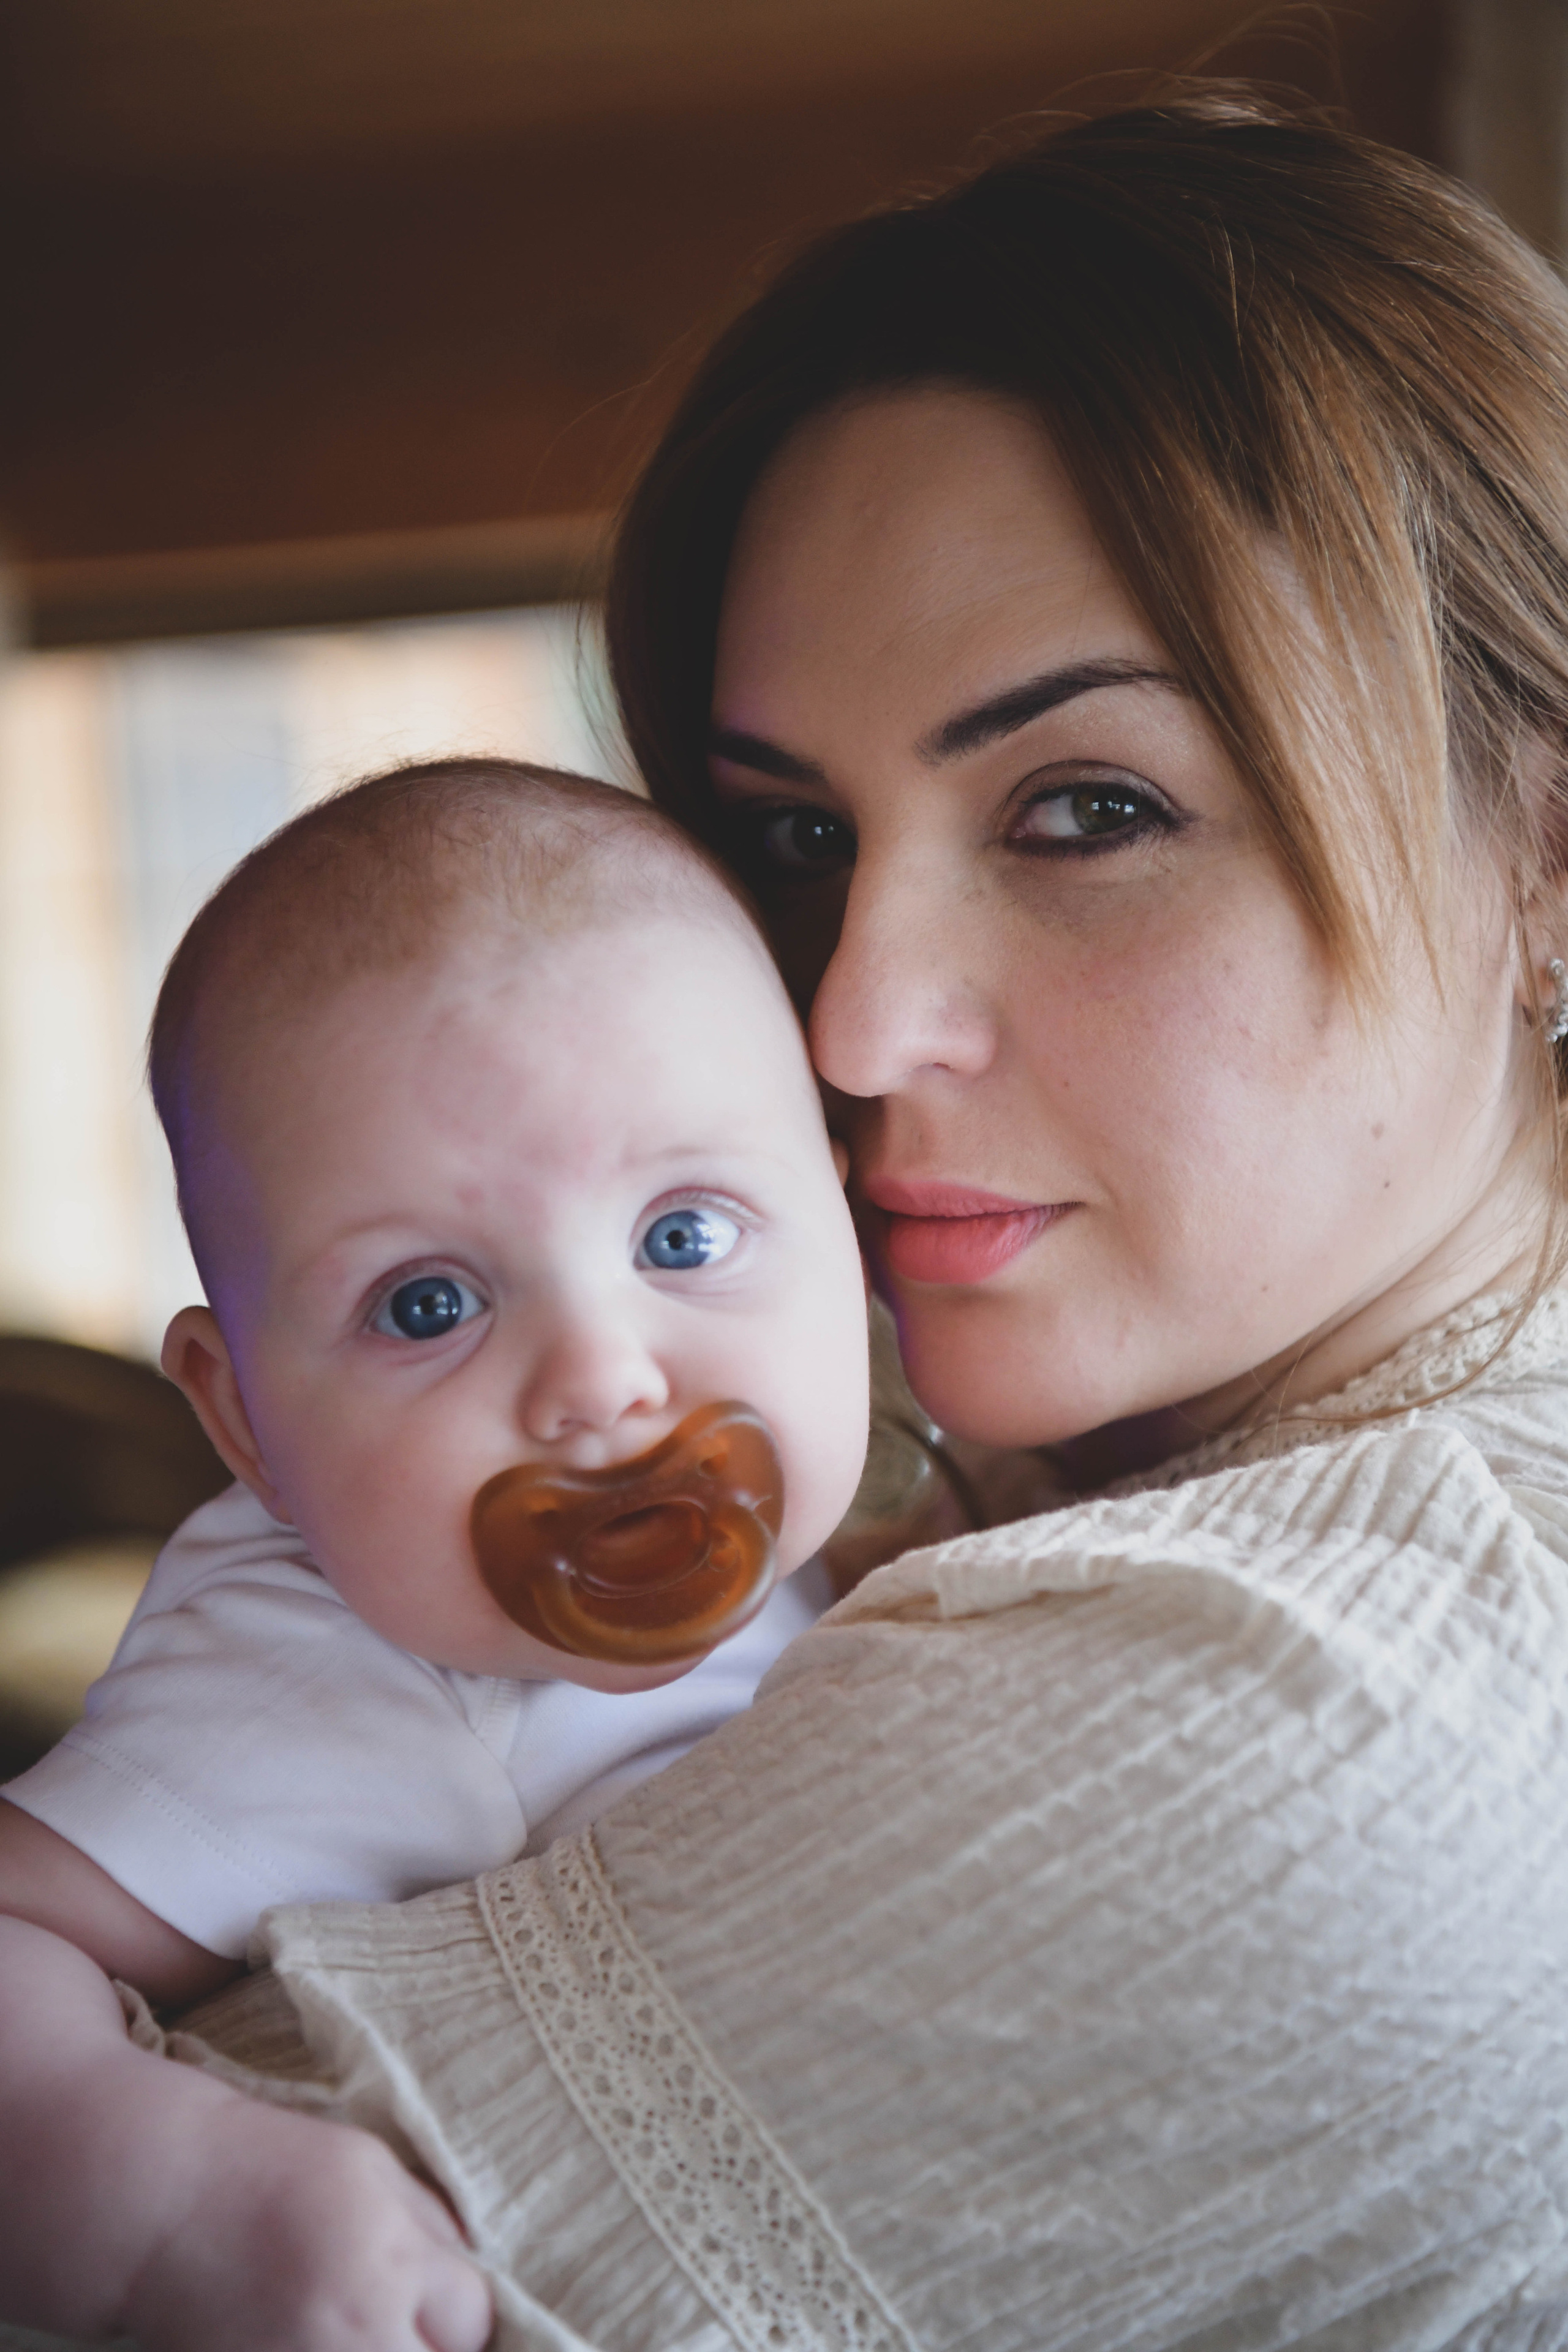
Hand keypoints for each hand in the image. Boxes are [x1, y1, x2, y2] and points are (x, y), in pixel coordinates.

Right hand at [123, 2097, 492, 2351]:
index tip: (433, 2297)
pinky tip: (312, 2338)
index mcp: (392, 2260)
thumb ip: (429, 2228)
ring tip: (355, 2327)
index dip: (456, 2309)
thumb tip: (471, 2280)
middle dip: (425, 2345)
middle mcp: (353, 2331)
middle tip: (400, 2321)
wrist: (164, 2203)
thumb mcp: (372, 2169)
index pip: (471, 2320)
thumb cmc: (272, 2168)